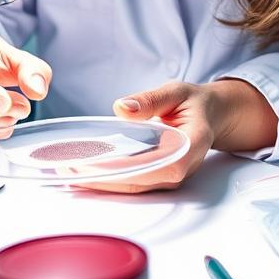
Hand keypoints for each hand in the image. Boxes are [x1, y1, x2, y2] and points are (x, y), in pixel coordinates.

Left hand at [82, 78, 277, 193]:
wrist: (210, 114)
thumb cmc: (194, 102)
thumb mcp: (175, 91)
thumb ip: (150, 100)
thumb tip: (122, 108)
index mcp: (190, 146)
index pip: (154, 165)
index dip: (121, 170)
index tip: (92, 166)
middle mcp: (181, 168)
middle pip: (138, 183)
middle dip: (102, 180)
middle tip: (68, 172)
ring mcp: (170, 177)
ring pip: (133, 187)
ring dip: (102, 183)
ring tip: (70, 175)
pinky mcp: (160, 177)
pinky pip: (134, 183)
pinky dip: (109, 180)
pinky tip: (86, 175)